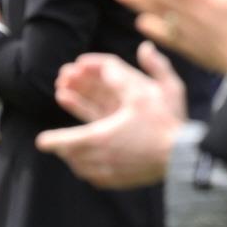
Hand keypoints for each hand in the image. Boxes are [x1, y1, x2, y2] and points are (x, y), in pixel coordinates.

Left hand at [38, 42, 188, 187]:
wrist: (183, 160)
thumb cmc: (169, 124)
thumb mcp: (165, 90)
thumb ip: (153, 67)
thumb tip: (145, 46)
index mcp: (104, 135)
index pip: (70, 138)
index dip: (55, 137)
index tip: (43, 135)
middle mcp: (102, 157)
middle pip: (72, 152)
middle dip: (61, 140)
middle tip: (51, 134)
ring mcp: (109, 171)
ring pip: (81, 165)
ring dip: (71, 152)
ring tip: (65, 143)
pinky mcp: (116, 180)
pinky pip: (93, 175)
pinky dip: (86, 166)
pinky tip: (83, 158)